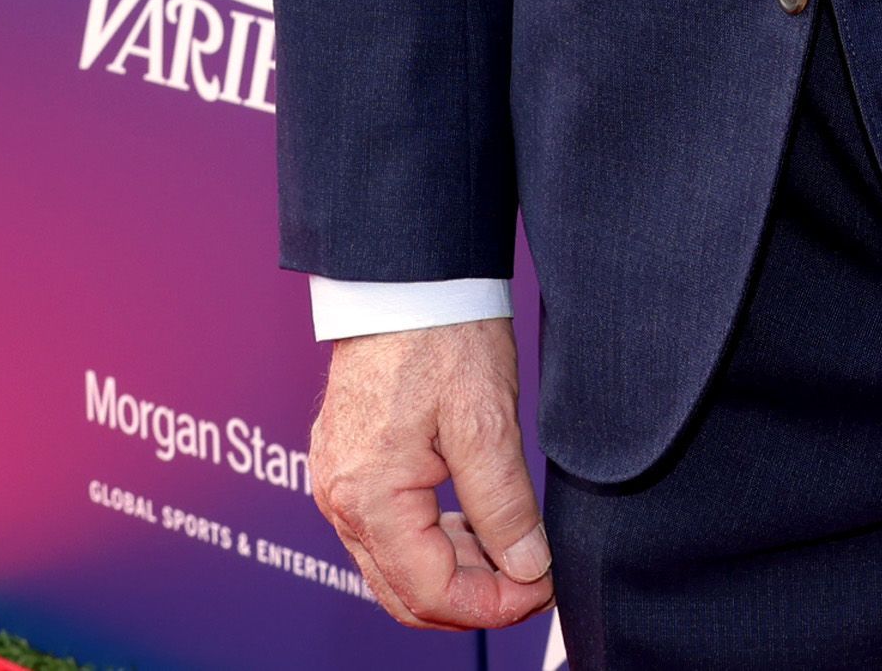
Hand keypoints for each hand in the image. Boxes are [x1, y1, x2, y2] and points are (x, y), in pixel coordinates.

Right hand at [309, 317, 551, 630]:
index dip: (493, 605)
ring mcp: (338, 483)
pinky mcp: (348, 465)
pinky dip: (434, 543)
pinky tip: (477, 523)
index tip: (542, 588)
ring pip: (396, 567)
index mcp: (368, 496)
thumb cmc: (439, 334)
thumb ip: (505, 506)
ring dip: (456, 573)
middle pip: (405, 594)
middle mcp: (340, 500)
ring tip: (515, 551)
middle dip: (474, 600)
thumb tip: (528, 569)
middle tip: (534, 581)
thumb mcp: (486, 421)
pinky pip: (387, 532)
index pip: (430, 592)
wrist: (405, 276)